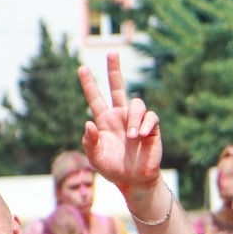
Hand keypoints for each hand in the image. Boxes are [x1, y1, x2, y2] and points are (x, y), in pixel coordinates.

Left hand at [79, 52, 162, 193]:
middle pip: (118, 87)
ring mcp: (135, 120)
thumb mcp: (96, 158)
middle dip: (114, 70)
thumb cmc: (113, 169)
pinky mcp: (151, 127)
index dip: (89, 84)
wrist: (134, 180)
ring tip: (132, 137)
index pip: (95, 99)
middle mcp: (120, 116)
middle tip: (111, 52)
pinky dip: (145, 125)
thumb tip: (88, 123)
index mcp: (104, 121)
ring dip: (133, 119)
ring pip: (136, 104)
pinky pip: (150, 117)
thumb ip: (90, 142)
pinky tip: (141, 137)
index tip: (82, 68)